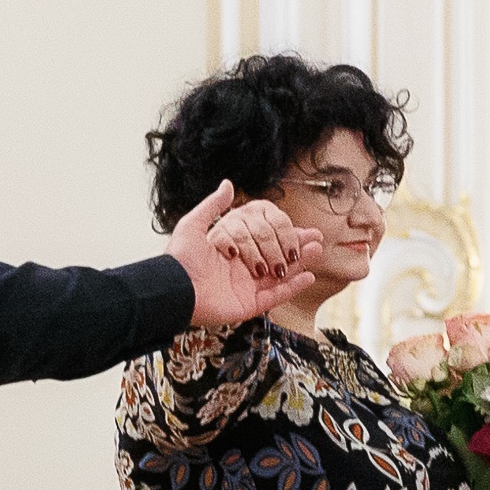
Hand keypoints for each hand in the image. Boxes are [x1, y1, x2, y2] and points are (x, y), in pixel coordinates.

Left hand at [171, 182, 320, 329]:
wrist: (174, 290)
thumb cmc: (180, 260)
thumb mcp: (193, 225)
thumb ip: (212, 206)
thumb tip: (227, 184)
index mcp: (231, 251)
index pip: (263, 239)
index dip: (281, 233)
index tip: (298, 225)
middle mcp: (241, 268)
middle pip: (276, 256)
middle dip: (296, 247)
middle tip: (314, 238)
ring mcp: (246, 287)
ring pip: (280, 274)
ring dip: (299, 263)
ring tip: (316, 250)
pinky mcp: (249, 305)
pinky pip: (276, 296)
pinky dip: (293, 287)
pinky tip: (308, 276)